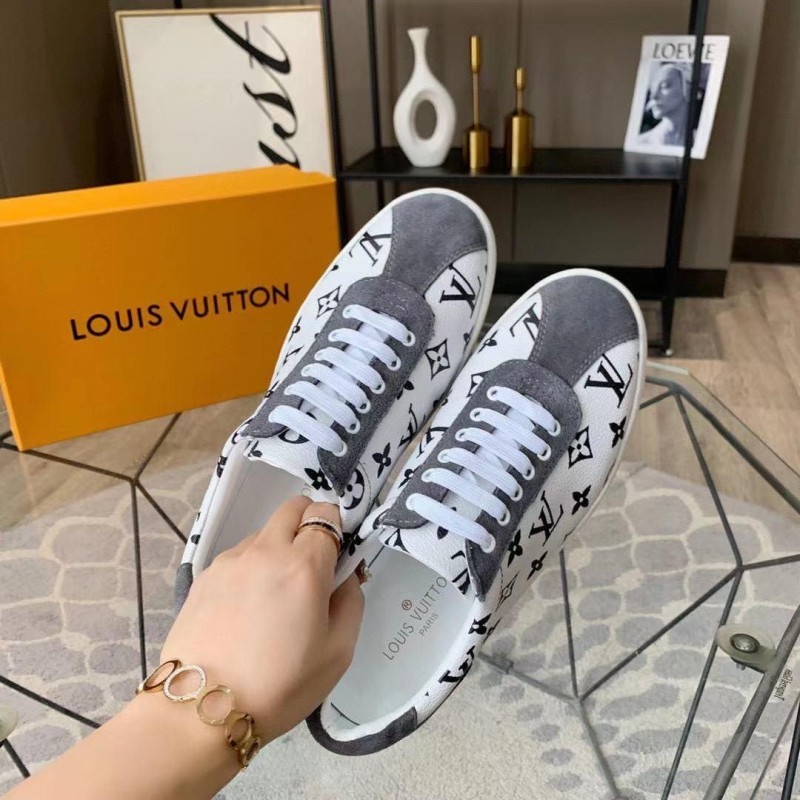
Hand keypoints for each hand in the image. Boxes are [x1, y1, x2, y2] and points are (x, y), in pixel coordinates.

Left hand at [159, 497, 363, 742]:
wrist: (202, 711)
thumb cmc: (281, 685)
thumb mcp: (339, 653)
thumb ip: (351, 602)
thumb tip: (345, 576)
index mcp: (303, 566)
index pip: (325, 514)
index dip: (337, 528)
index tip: (337, 556)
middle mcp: (265, 551)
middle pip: (293, 508)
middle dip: (308, 524)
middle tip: (311, 566)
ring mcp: (230, 561)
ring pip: (263, 533)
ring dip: (277, 549)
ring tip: (274, 598)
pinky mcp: (204, 576)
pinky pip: (238, 557)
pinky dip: (250, 569)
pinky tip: (245, 611)